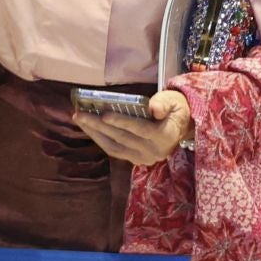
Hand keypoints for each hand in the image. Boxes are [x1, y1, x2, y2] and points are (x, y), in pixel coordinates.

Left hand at [75, 89, 191, 165]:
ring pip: (114, 147)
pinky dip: (100, 139)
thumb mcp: (174, 101)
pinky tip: (89, 128)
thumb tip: (153, 108)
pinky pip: (114, 151)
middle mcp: (153, 151)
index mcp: (164, 136)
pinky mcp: (135, 160)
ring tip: (80, 119)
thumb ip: (164, 103)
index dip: (122, 122)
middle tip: (80, 114)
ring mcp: (143, 158)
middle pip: (122, 138)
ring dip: (94, 133)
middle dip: (99, 125)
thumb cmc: (175, 110)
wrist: (181, 128)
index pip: (140, 129)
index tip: (104, 114)